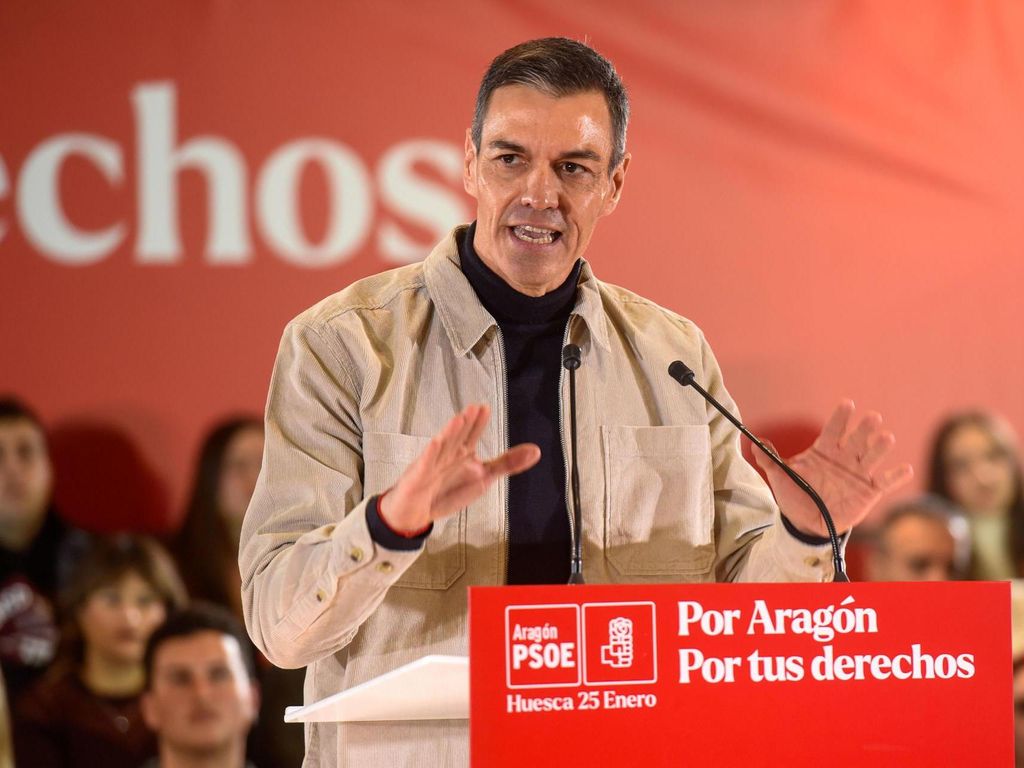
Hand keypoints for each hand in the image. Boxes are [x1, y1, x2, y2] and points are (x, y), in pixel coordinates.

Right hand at [378, 403, 539, 533]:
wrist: (416, 512)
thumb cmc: (448, 491)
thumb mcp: (484, 478)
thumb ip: (508, 464)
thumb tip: (536, 450)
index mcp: (463, 453)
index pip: (472, 434)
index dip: (478, 423)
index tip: (485, 409)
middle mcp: (448, 454)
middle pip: (458, 436)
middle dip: (467, 423)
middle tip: (475, 408)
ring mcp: (433, 463)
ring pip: (443, 445)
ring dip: (451, 432)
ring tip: (460, 419)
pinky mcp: (419, 476)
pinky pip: (426, 463)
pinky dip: (431, 454)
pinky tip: (437, 443)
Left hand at [753, 401, 912, 536]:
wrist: (806, 523)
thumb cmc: (794, 495)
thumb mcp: (780, 477)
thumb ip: (769, 460)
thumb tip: (753, 441)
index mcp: (823, 450)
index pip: (833, 429)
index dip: (840, 417)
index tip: (847, 404)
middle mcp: (844, 457)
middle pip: (856, 439)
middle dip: (864, 428)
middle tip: (872, 417)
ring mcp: (858, 473)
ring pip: (872, 456)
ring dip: (880, 447)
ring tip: (886, 438)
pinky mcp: (869, 491)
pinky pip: (886, 482)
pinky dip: (896, 476)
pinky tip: (905, 469)